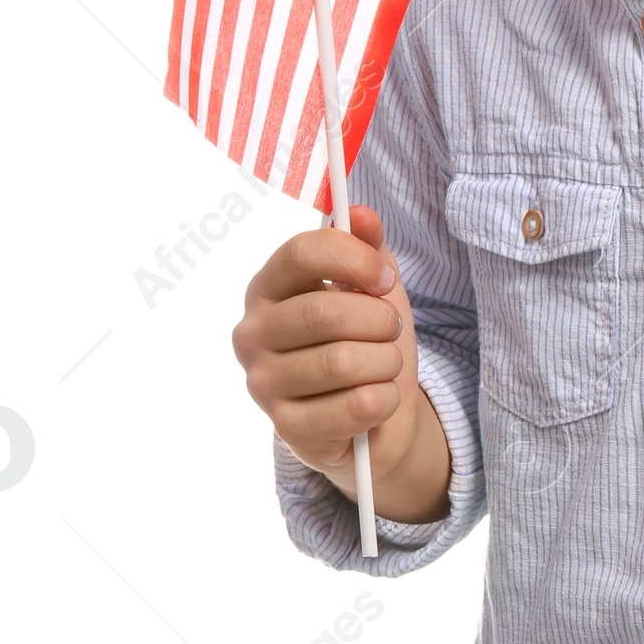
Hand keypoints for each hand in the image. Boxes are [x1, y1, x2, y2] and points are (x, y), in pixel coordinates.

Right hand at [232, 204, 449, 518]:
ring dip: (386, 363)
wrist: (375, 417)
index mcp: (267, 288)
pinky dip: (385, 400)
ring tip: (383, 365)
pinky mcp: (288, 430)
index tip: (385, 278)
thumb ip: (367, 247)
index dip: (355, 259)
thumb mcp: (374, 290)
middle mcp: (253, 334)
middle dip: (379, 320)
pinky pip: (357, 406)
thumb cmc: (366, 343)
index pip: (301, 251)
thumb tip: (360, 214)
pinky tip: (377, 400)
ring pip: (345, 362)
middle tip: (390, 330)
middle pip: (327, 312)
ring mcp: (263, 384)